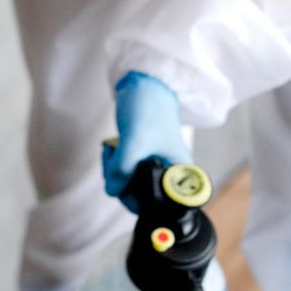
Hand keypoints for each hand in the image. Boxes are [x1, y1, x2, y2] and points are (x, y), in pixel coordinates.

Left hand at [102, 71, 190, 205]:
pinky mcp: (143, 158)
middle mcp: (171, 174)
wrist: (144, 83)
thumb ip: (123, 170)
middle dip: (121, 184)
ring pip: (129, 185)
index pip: (160, 207)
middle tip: (112, 163)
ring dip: (114, 173)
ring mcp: (157, 166)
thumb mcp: (134, 142)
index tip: (122, 186)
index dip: (137, 202)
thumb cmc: (148, 109)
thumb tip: (112, 190)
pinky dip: (114, 165)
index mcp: (180, 175)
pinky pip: (125, 172)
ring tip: (111, 152)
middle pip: (141, 198)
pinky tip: (111, 149)